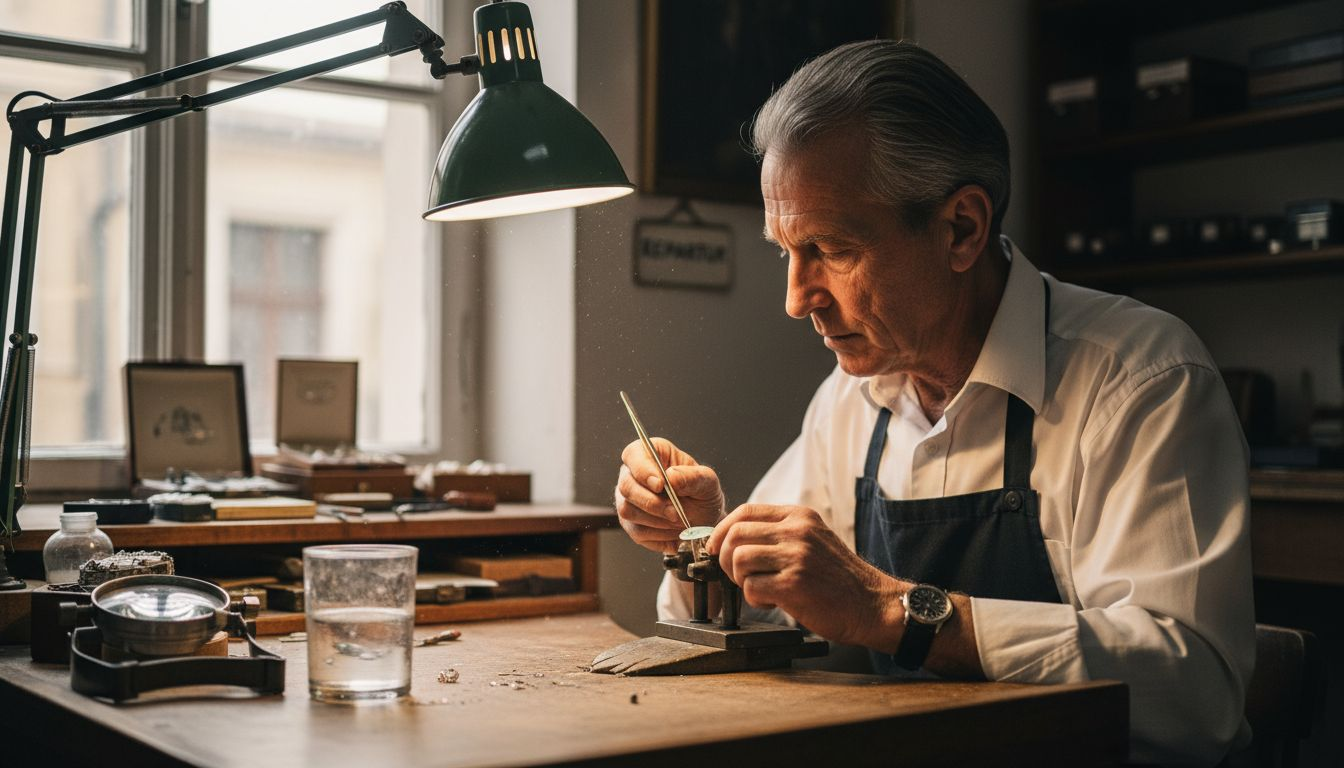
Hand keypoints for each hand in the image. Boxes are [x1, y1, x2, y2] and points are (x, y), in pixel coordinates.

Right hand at [614, 438, 724, 552]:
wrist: (705, 519)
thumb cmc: (703, 493)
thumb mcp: (708, 482)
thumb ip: (692, 477)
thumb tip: (671, 477)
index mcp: (650, 453)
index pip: (633, 455)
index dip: (643, 470)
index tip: (661, 485)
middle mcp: (632, 474)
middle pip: (626, 486)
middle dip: (652, 503)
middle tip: (675, 513)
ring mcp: (627, 499)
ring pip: (627, 511)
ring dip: (657, 521)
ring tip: (679, 522)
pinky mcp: (630, 523)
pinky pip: (637, 532)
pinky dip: (659, 537)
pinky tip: (675, 534)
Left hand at [708, 504, 902, 648]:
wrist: (872, 604)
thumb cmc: (839, 578)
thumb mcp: (813, 539)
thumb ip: (780, 533)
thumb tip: (734, 538)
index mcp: (800, 516)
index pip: (745, 511)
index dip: (721, 530)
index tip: (716, 548)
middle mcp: (797, 531)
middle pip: (735, 534)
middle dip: (725, 558)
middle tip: (737, 576)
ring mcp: (796, 556)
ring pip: (738, 559)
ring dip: (740, 580)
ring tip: (760, 588)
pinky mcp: (794, 584)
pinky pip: (751, 587)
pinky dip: (754, 599)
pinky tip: (772, 601)